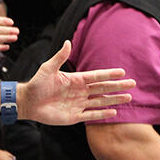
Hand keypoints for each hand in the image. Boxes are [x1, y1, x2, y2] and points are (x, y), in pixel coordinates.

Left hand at [18, 40, 134, 124]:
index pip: (96, 76)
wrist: (27, 102)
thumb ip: (59, 57)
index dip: (109, 74)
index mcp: (75, 80)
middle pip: (102, 88)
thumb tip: (68, 42)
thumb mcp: (47, 69)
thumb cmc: (37, 84)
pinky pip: (90, 115)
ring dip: (113, 100)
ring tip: (128, 98)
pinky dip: (102, 114)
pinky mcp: (73, 117)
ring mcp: (78, 104)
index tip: (122, 72)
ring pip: (100, 101)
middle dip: (117, 86)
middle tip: (132, 84)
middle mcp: (79, 92)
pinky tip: (113, 112)